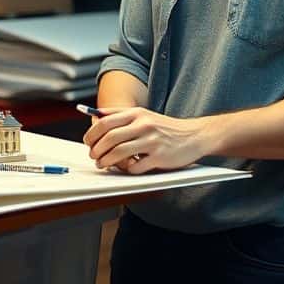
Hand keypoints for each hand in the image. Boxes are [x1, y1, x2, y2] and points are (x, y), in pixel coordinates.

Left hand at [82, 107, 209, 173]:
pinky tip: (127, 168)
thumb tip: (96, 115)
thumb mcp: (144, 115)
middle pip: (109, 138)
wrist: (194, 135)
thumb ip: (121, 115)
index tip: (88, 142)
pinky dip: (127, 170)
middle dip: (96, 150)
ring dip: (106, 161)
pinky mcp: (159, 157)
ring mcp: (152, 141)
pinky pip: (135, 167)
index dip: (92, 134)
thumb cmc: (166, 128)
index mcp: (137, 113)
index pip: (105, 122)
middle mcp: (144, 125)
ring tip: (103, 164)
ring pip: (119, 153)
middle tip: (94, 156)